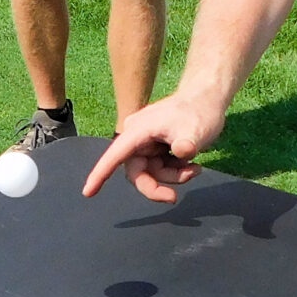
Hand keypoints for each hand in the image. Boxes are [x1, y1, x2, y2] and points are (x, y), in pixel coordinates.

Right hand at [83, 92, 224, 204]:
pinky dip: (175, 171)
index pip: (115, 155)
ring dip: (172, 177)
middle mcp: (138, 138)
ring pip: (151, 172)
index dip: (100, 174)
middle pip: (137, 172)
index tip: (88, 192)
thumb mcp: (196, 129)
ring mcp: (147, 144)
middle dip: (157, 185)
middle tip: (174, 197)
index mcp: (138, 130)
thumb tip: (183, 152)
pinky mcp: (157, 148)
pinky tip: (192, 163)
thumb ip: (188, 143)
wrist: (208, 99)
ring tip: (196, 168)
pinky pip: (159, 168)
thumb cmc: (199, 110)